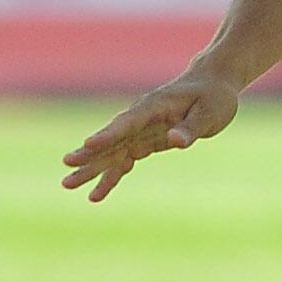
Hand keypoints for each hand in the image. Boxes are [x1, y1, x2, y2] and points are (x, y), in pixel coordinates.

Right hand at [61, 67, 241, 201]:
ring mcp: (140, 130)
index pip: (128, 122)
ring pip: (112, 152)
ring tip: (68, 185)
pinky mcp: (145, 141)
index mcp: (155, 106)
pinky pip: (124, 160)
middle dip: (90, 153)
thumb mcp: (210, 112)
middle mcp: (141, 118)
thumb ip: (191, 127)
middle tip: (67, 165)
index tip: (88, 144)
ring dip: (92, 168)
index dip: (109, 134)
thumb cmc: (213, 97)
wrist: (211, 86)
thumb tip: (174, 141)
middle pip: (112, 138)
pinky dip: (112, 176)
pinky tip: (96, 194)